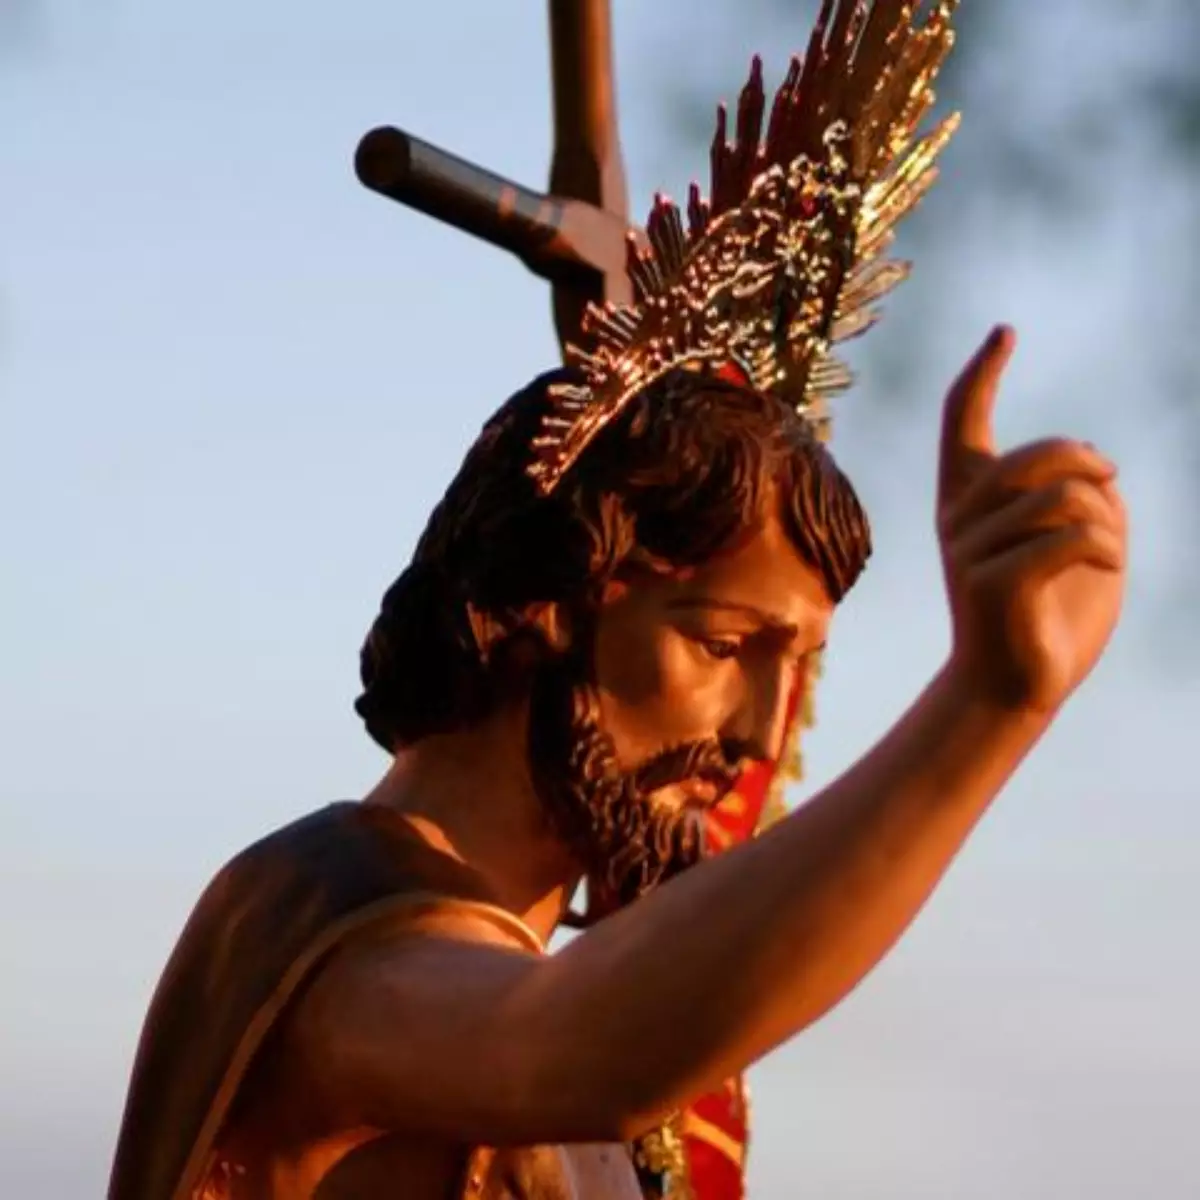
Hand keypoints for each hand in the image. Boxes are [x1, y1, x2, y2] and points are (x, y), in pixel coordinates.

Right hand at [937, 327, 1126, 713]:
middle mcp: (958, 517)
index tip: (1003, 333)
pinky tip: (1110, 564)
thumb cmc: (1046, 613)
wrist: (1014, 686)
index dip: (982, 373)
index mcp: (966, 500)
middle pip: (1037, 454)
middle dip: (1088, 462)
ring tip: (1110, 547)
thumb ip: (1081, 497)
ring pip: (1060, 498)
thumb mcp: (1073, 541)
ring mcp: (969, 551)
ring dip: (1105, 519)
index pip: (961, 420)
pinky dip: (1106, 546)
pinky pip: (1069, 537)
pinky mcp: (991, 584)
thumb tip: (1097, 469)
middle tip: (1111, 481)